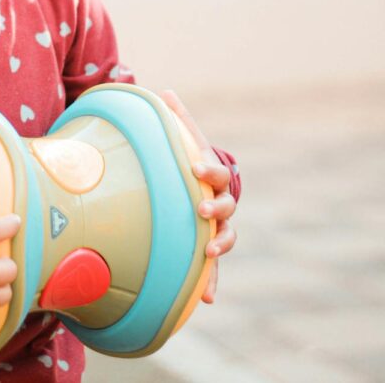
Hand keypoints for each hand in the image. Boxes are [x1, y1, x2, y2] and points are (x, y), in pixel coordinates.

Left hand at [161, 90, 236, 303]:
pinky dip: (212, 282)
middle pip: (226, 206)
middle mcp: (221, 201)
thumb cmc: (188, 158)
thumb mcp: (184, 138)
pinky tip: (207, 299)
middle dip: (215, 207)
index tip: (195, 167)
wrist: (203, 185)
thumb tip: (166, 91)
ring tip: (208, 251)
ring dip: (219, 243)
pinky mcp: (210, 247)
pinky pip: (214, 268)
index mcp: (213, 175)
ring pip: (226, 236)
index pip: (216, 172)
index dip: (208, 169)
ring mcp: (218, 224)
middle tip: (200, 209)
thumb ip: (177, 118)